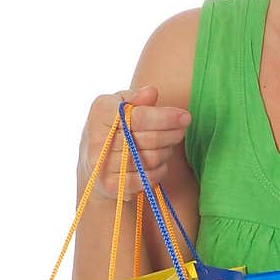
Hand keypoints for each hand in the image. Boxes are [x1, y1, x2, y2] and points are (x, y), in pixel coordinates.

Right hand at [78, 85, 190, 202]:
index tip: (185, 117)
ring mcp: (104, 166)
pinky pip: (149, 178)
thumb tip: (152, 92)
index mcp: (101, 114)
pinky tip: (157, 162)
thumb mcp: (118, 105)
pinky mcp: (113, 187)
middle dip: (172, 134)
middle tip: (181, 129)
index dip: (167, 117)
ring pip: (153, 159)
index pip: (140, 117)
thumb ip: (134, 98)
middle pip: (150, 139)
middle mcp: (98, 141)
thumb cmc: (111, 128)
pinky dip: (159, 169)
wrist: (93, 165)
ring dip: (166, 151)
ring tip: (165, 144)